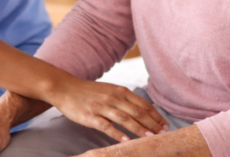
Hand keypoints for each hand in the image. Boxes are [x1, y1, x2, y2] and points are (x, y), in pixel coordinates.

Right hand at [48, 78, 168, 142]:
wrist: (64, 87)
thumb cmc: (88, 91)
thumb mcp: (109, 90)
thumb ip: (124, 99)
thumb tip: (142, 110)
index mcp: (120, 91)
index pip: (143, 104)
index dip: (156, 116)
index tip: (165, 126)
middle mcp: (113, 97)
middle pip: (138, 112)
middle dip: (152, 124)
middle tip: (163, 134)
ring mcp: (102, 106)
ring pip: (125, 118)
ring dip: (139, 129)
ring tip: (150, 138)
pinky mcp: (90, 116)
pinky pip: (106, 126)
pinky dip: (117, 133)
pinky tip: (126, 141)